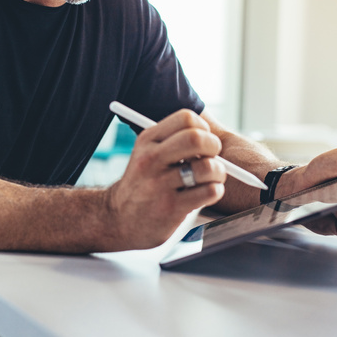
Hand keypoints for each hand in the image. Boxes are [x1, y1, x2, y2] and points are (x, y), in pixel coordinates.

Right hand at [104, 110, 226, 249]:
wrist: (119, 218)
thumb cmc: (143, 183)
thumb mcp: (147, 153)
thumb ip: (173, 140)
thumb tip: (210, 134)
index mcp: (147, 140)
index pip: (186, 118)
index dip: (203, 128)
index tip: (203, 140)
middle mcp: (151, 159)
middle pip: (197, 138)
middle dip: (213, 146)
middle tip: (211, 157)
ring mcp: (160, 184)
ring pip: (208, 167)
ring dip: (218, 172)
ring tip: (210, 178)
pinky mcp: (171, 208)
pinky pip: (209, 191)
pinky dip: (215, 191)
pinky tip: (205, 193)